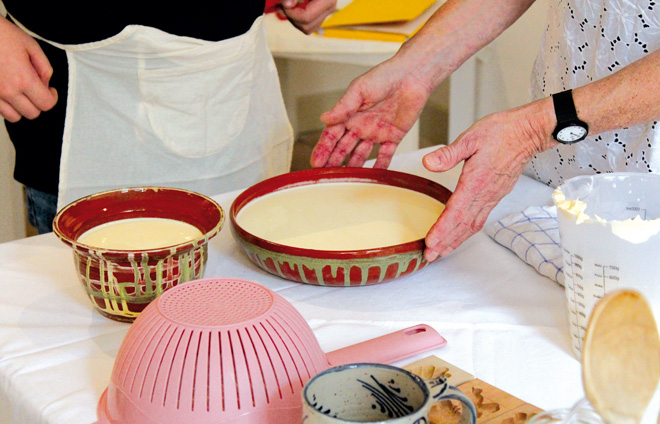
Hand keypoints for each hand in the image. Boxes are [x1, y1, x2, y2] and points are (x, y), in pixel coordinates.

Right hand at [0, 16, 56, 121]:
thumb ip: (45, 69)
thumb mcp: (32, 46)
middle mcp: (8, 91)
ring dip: (21, 108)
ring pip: (14, 117)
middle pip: (32, 113)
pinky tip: (7, 91)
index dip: (52, 98)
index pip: (46, 104)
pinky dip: (6, 106)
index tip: (50, 90)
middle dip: (38, 103)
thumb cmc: (3, 34)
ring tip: (21, 92)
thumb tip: (46, 85)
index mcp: (24, 79)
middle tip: (36, 89)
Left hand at [281, 0, 336, 33]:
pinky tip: (294, 7)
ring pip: (306, 29)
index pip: (306, 17)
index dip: (291, 13)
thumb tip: (287, 5)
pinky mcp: (321, 15)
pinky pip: (308, 26)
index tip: (284, 3)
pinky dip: (298, 18)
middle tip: (285, 2)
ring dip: (294, 18)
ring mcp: (326, 13)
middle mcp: (330, 8)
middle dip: (292, 17)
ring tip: (290, 4)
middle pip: (306, 26)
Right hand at [311, 59, 433, 168]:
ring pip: (361, 154)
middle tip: (326, 176)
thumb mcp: (359, 89)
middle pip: (344, 147)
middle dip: (334, 161)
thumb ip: (343, 106)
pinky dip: (380, 166)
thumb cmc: (385, 76)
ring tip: (345, 179)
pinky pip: (385, 154)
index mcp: (349, 113)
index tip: (316, 162)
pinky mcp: (393, 136)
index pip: (332, 134)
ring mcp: (376, 132)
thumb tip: (324, 118)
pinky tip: (372, 176)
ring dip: (353, 166)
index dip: (323, 148)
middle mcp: (361, 125)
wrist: (413, 75)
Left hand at [421, 100, 555, 260]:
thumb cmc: (501, 132)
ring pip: (471, 225)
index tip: (431, 242)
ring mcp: (492, 197)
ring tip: (441, 252)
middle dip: (445, 243)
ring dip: (455, 241)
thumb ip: (448, 154)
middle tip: (429, 256)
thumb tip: (428, 163)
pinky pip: (480, 219)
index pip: (456, 212)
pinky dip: (467, 231)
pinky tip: (459, 235)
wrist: (528, 132)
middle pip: (462, 225)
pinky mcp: (496, 195)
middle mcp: (485, 194)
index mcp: (476, 182)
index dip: (442, 229)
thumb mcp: (470, 138)